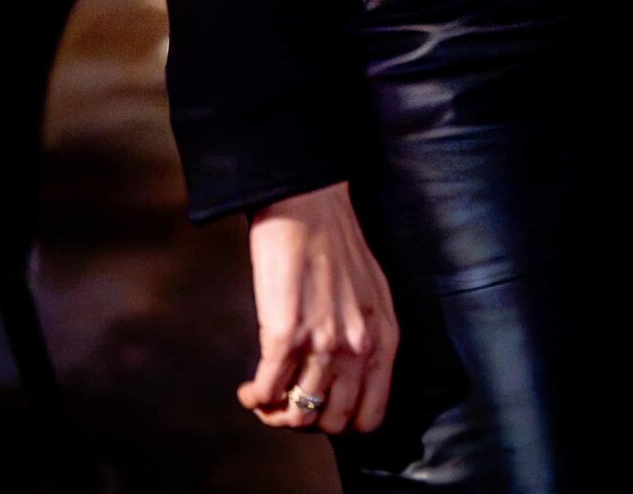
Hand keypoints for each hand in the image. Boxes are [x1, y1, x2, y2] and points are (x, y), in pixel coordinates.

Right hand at [238, 182, 399, 434]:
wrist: (309, 210)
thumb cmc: (338, 250)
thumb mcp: (373, 299)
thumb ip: (367, 340)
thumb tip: (346, 380)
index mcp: (384, 340)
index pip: (370, 417)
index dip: (339, 422)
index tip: (318, 408)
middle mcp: (359, 348)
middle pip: (330, 423)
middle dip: (303, 420)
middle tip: (285, 402)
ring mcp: (323, 343)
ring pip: (297, 414)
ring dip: (273, 412)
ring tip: (262, 395)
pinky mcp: (286, 334)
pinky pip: (268, 392)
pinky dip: (254, 398)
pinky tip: (248, 389)